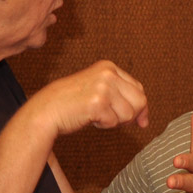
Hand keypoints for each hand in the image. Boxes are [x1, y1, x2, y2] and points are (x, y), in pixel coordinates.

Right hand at [28, 60, 148, 136]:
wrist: (47, 109)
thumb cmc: (72, 103)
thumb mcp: (99, 91)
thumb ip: (121, 97)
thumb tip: (145, 120)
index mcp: (109, 67)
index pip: (139, 88)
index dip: (141, 108)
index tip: (141, 121)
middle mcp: (108, 74)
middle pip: (140, 101)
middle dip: (130, 116)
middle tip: (112, 119)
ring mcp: (103, 87)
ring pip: (129, 114)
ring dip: (114, 121)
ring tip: (96, 115)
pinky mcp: (98, 102)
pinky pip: (114, 122)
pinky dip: (103, 125)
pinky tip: (89, 118)